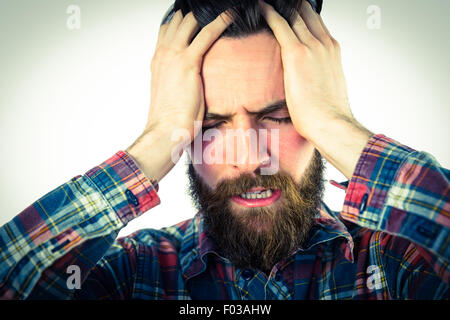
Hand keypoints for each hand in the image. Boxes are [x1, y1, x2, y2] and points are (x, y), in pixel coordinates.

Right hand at [127, 10, 231, 181]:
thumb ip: (177, 79)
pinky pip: (206, 33)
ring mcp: (173, 55)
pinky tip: (232, 14)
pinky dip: (220, 21)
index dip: (182, 20)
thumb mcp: (170, 93)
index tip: (197, 17)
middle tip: (212, 10)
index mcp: (158, 59)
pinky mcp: (188, 62)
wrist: (165, 130)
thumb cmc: (170, 118)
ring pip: (190, 20)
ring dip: (207, 12)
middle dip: (195, 13)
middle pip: (178, 20)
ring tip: (225, 9)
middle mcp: (163, 53)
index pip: (168, 28)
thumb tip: (190, 80)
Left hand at [260, 0, 371, 178]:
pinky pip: (281, 25)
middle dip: (293, 6)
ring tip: (267, 2)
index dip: (303, 13)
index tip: (293, 9)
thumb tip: (309, 80)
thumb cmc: (327, 113)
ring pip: (294, 15)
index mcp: (332, 51)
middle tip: (280, 2)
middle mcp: (325, 44)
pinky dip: (270, 13)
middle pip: (306, 14)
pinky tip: (261, 6)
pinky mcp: (297, 53)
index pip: (316, 23)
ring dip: (280, 6)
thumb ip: (319, 75)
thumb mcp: (328, 87)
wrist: (330, 122)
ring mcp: (312, 46)